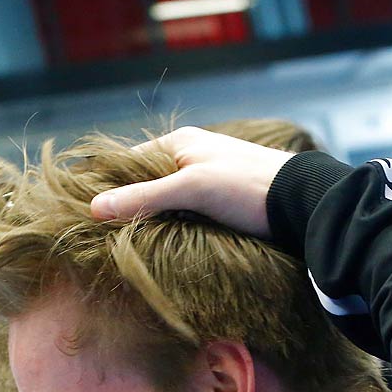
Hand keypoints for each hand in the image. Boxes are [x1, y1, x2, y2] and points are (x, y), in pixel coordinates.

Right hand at [90, 127, 292, 237]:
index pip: (129, 163)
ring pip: (167, 203)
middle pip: (147, 184)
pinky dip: (176, 228)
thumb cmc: (247, 186)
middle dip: (131, 208)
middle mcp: (192, 158)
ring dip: (155, 222)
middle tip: (107, 239)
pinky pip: (187, 216)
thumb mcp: (191, 189)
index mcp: (180, 143)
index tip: (89, 216)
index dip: (110, 187)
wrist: (302, 202)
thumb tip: (95, 207)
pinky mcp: (222, 205)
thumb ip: (145, 196)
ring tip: (130, 248)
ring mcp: (208, 182)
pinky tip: (166, 247)